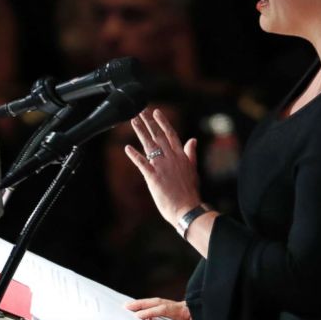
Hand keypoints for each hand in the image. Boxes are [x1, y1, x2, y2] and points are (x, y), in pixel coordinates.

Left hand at [125, 108, 199, 225]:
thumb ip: (190, 154)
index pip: (171, 134)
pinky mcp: (153, 177)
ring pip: (149, 145)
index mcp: (181, 156)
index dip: (162, 122)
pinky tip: (127, 147)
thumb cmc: (190, 192)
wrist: (188, 209)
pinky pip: (142, 163)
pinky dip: (134, 155)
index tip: (156, 112)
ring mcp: (162, 167)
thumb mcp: (193, 170)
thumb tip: (193, 139)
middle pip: (158, 136)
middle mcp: (171, 158)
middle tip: (140, 110)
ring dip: (140, 132)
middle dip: (148, 122)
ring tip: (133, 120)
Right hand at [125, 297, 196, 319]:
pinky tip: (144, 309)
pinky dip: (151, 306)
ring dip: (144, 303)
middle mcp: (179, 306)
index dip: (150, 312)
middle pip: (157, 302)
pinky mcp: (179, 309)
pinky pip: (161, 305)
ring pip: (158, 302)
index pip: (163, 309)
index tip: (138, 316)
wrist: (220, 311)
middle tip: (126, 306)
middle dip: (141, 304)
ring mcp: (179, 307)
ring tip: (130, 305)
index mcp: (183, 310)